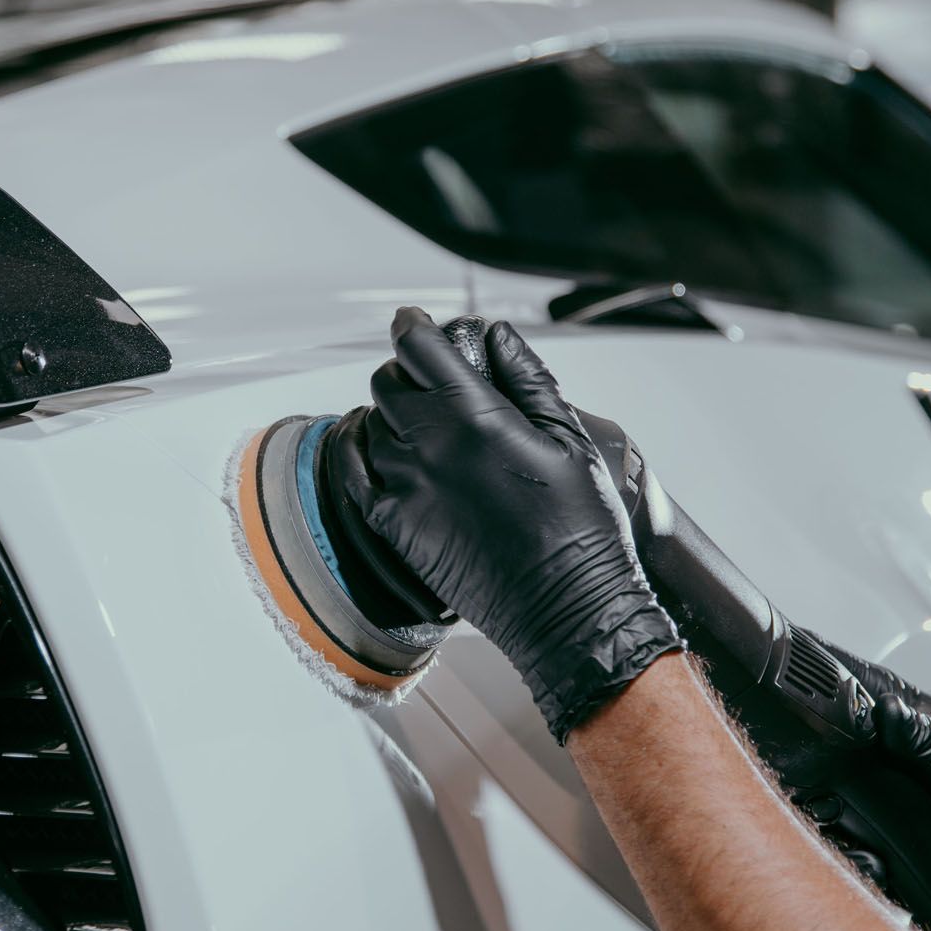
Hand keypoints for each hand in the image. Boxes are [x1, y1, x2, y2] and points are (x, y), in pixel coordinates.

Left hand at [330, 307, 680, 739]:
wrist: (565, 609)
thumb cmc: (581, 527)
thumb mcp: (571, 438)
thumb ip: (526, 378)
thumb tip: (493, 336)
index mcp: (476, 418)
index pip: (418, 347)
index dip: (413, 326)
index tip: (413, 322)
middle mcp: (429, 448)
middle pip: (389, 382)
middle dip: (408, 372)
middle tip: (430, 381)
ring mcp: (403, 488)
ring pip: (371, 423)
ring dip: (390, 414)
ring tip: (419, 422)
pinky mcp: (391, 525)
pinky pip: (349, 470)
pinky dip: (356, 449)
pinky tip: (375, 447)